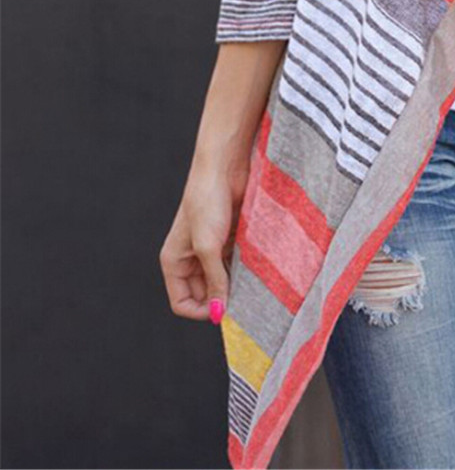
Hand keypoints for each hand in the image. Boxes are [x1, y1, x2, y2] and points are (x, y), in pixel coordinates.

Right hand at [159, 157, 248, 322]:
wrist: (225, 168)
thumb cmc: (208, 201)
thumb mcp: (208, 246)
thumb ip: (214, 280)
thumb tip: (219, 312)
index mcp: (174, 262)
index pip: (182, 302)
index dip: (202, 310)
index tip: (224, 308)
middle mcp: (190, 258)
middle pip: (205, 294)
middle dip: (222, 297)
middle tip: (244, 296)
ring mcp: (211, 249)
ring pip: (223, 279)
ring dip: (236, 282)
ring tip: (251, 277)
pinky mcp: (229, 239)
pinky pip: (236, 263)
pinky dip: (245, 267)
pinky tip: (256, 264)